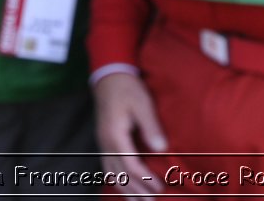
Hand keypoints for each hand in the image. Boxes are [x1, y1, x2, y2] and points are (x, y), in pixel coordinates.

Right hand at [95, 71, 167, 193]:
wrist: (109, 76)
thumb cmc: (127, 89)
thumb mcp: (142, 103)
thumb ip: (150, 126)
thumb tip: (161, 148)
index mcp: (115, 135)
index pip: (130, 165)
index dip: (145, 179)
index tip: (159, 187)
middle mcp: (106, 142)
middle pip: (120, 174)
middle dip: (136, 189)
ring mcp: (102, 142)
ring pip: (111, 173)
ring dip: (125, 188)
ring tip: (139, 200)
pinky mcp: (103, 140)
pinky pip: (107, 166)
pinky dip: (116, 179)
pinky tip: (123, 185)